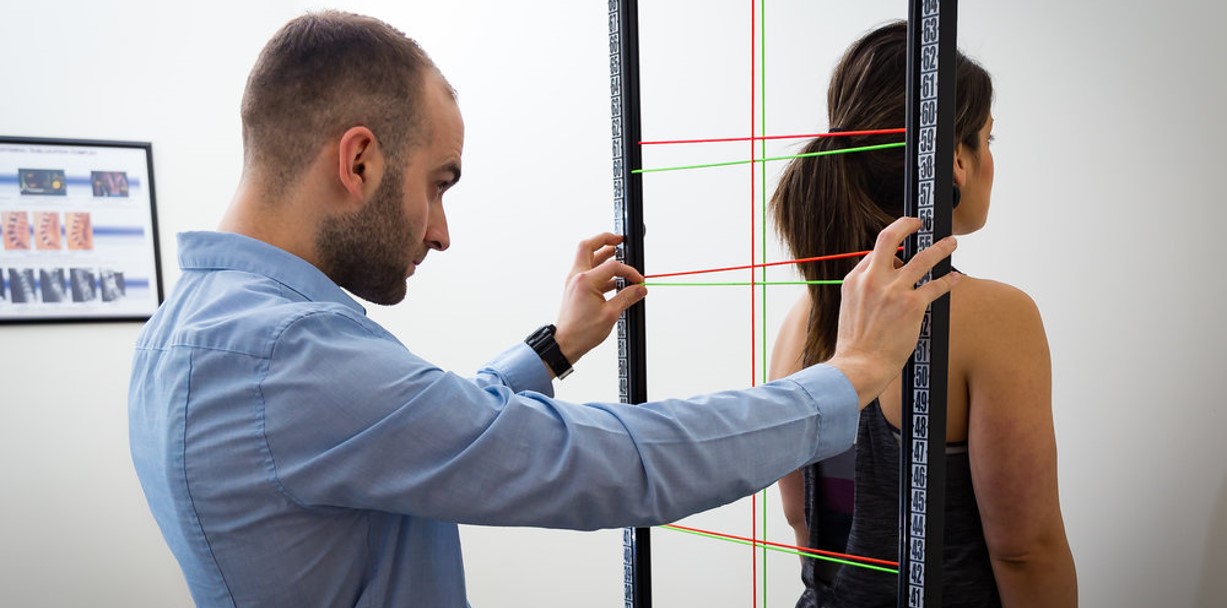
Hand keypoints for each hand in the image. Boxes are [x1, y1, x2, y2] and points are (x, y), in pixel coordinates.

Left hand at [553, 233, 647, 366]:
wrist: (565, 343)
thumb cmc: (581, 332)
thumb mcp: (610, 314)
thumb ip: (627, 297)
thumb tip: (640, 289)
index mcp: (585, 281)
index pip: (612, 266)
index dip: (629, 271)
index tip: (638, 280)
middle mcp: (577, 277)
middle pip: (588, 246)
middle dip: (604, 239)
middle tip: (619, 240)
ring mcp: (574, 281)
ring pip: (587, 257)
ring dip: (603, 254)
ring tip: (618, 255)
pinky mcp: (575, 288)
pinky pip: (588, 271)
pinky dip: (601, 271)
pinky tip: (613, 280)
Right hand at [827, 217, 959, 406]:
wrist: (858, 365)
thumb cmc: (854, 346)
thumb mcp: (848, 310)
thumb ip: (862, 293)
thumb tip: (877, 288)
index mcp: (854, 281)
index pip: (874, 255)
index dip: (889, 251)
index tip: (900, 250)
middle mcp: (873, 280)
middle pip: (889, 238)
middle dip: (907, 225)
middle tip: (919, 222)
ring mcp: (893, 291)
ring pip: (922, 258)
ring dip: (940, 248)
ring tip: (951, 243)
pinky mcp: (911, 305)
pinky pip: (935, 286)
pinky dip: (948, 280)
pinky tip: (955, 278)